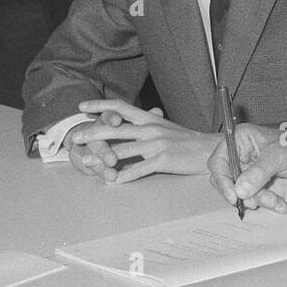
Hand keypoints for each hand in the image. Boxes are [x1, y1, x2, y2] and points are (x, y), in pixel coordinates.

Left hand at [72, 99, 218, 182]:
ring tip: (86, 162)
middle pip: (116, 128)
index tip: (82, 106)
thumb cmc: (186, 140)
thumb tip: (136, 118)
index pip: (120, 107)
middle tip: (76, 138)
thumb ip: (148, 123)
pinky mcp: (164, 160)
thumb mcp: (166, 127)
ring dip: (102, 158)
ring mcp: (157, 144)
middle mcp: (151, 128)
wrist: (210, 149)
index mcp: (150, 119)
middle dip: (93, 132)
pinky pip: (139, 169)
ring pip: (123, 150)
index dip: (100, 105)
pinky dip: (124, 176)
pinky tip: (113, 181)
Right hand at [208, 124, 286, 213]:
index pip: (219, 160)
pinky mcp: (259, 187)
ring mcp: (250, 173)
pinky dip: (266, 204)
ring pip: (240, 194)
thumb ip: (259, 171)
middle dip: (241, 193)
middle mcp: (242, 156)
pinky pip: (254, 200)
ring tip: (274, 199)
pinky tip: (281, 203)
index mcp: (242, 140)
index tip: (233, 195)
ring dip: (257, 200)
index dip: (222, 179)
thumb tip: (240, 188)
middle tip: (255, 201)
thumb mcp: (280, 155)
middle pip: (225, 180)